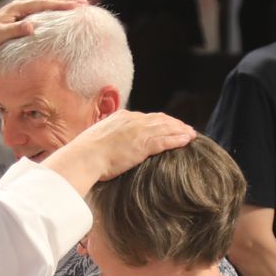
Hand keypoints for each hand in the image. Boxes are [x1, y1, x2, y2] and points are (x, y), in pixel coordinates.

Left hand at [0, 0, 86, 64]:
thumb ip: (15, 30)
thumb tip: (33, 26)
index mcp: (17, 8)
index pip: (44, 3)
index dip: (62, 4)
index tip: (78, 6)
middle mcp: (20, 8)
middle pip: (48, 2)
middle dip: (67, 3)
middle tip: (86, 5)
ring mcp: (20, 15)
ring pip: (45, 8)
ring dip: (61, 8)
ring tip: (78, 10)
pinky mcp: (20, 23)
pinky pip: (40, 16)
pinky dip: (52, 16)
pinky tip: (61, 20)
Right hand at [71, 110, 197, 179]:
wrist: (84, 158)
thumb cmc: (86, 154)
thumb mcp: (97, 140)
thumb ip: (109, 139)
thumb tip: (110, 145)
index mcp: (121, 117)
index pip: (146, 117)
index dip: (159, 121)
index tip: (167, 125)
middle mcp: (132, 120)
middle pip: (159, 119)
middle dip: (174, 124)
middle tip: (186, 128)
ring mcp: (139, 131)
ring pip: (166, 128)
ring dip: (180, 131)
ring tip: (191, 134)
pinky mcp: (143, 145)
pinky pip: (166, 140)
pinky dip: (178, 139)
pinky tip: (187, 140)